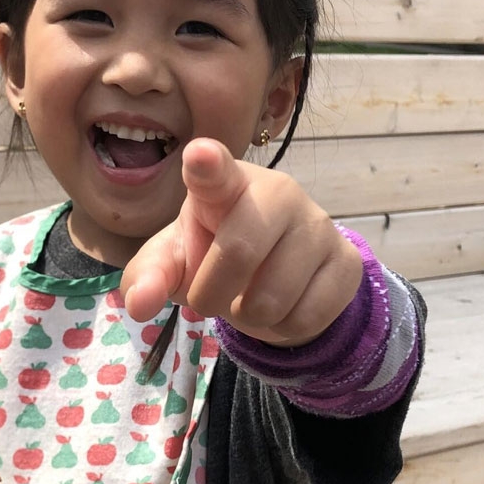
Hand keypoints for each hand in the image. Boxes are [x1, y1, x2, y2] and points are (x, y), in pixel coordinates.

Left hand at [120, 138, 361, 346]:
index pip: (215, 170)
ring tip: (248, 296)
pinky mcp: (345, 262)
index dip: (207, 164)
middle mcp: (277, 193)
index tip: (199, 155)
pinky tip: (282, 306)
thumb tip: (137, 304)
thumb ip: (149, 278)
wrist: (276, 276)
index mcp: (223, 185)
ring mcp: (317, 224)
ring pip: (272, 297)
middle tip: (209, 299)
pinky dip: (282, 328)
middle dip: (211, 294)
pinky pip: (305, 318)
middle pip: (239, 252)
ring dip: (248, 316)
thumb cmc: (213, 255)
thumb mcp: (173, 263)